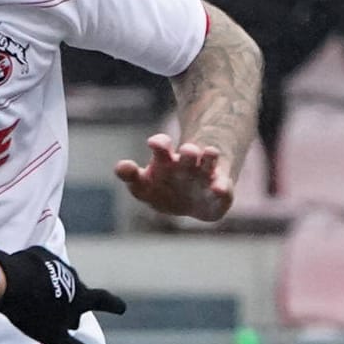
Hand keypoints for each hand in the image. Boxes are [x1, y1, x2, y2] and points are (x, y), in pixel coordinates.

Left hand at [0, 247, 125, 343]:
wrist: (7, 282)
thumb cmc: (32, 312)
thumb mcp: (54, 337)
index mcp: (80, 296)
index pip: (103, 300)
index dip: (113, 305)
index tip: (121, 308)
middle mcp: (72, 276)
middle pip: (79, 291)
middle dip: (76, 305)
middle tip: (70, 321)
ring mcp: (55, 263)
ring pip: (62, 279)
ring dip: (59, 290)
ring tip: (48, 303)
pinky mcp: (37, 254)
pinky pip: (44, 267)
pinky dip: (41, 276)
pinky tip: (31, 283)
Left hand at [115, 133, 233, 221]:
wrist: (193, 200)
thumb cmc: (161, 190)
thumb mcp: (142, 187)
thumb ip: (130, 177)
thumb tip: (120, 167)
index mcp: (165, 159)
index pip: (161, 145)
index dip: (160, 143)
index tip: (155, 144)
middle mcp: (186, 162)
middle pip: (189, 152)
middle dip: (189, 151)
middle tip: (188, 150)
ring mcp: (204, 173)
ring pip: (208, 161)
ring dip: (207, 158)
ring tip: (208, 156)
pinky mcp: (220, 187)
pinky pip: (223, 187)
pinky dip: (221, 188)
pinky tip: (218, 189)